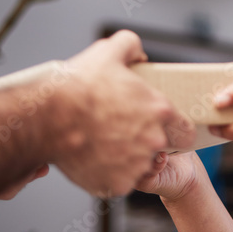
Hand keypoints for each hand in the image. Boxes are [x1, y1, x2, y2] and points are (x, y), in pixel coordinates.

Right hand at [52, 31, 195, 197]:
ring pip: (139, 167)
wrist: (45, 118)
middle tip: (125, 133)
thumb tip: (139, 55)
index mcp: (160, 110)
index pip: (186, 131)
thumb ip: (132, 46)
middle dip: (149, 143)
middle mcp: (153, 141)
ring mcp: (134, 166)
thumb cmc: (78, 85)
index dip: (175, 129)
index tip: (160, 127)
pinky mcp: (115, 185)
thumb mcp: (109, 51)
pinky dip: (108, 173)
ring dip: (128, 159)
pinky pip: (118, 181)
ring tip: (105, 144)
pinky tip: (94, 157)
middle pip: (163, 149)